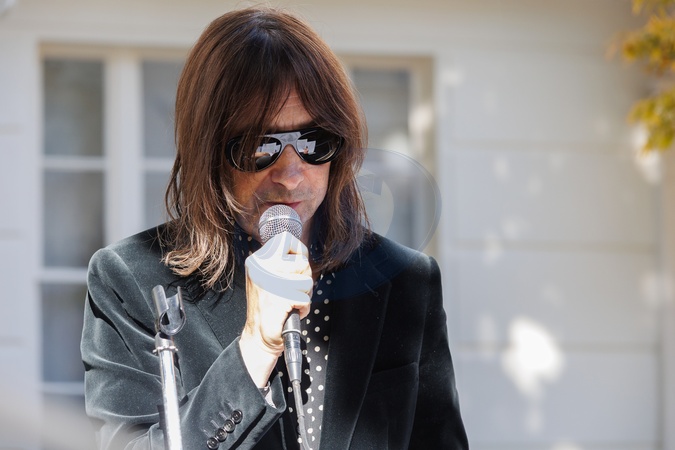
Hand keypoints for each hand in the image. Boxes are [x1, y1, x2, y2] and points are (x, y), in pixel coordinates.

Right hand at [239, 232, 312, 386]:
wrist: (258, 337)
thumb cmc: (268, 308)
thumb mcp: (268, 277)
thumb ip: (281, 263)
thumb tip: (301, 253)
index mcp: (257, 261)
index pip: (285, 239)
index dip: (299, 251)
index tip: (298, 266)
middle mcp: (261, 269)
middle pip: (302, 262)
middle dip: (304, 279)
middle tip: (293, 291)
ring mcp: (270, 283)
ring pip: (306, 281)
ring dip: (305, 295)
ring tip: (291, 302)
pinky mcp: (279, 299)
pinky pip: (305, 298)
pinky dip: (303, 308)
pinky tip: (291, 311)